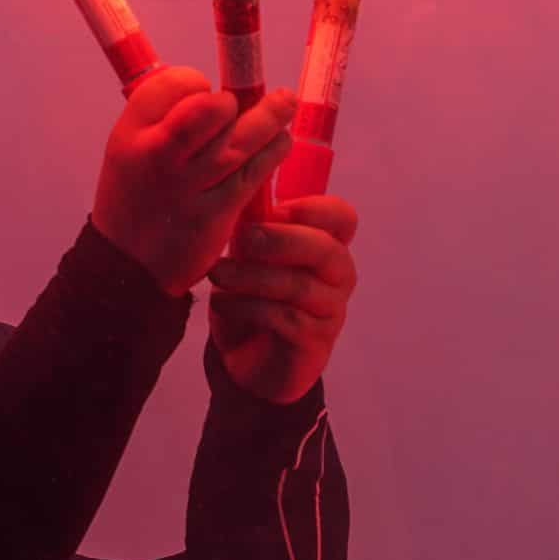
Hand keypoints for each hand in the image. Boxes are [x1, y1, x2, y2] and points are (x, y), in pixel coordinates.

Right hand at [90, 70, 294, 294]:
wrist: (128, 264)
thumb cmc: (136, 196)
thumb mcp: (128, 146)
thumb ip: (163, 115)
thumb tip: (215, 88)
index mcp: (132, 132)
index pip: (176, 83)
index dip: (198, 84)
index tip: (203, 96)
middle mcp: (158, 155)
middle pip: (212, 108)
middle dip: (234, 102)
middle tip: (240, 106)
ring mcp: (189, 185)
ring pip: (242, 138)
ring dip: (271, 116)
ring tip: (284, 104)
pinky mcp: (217, 211)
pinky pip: (256, 170)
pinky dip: (274, 150)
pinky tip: (280, 142)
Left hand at [207, 196, 359, 402]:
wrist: (247, 363)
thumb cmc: (251, 299)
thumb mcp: (247, 259)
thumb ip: (252, 230)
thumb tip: (239, 196)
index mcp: (327, 245)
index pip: (341, 216)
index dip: (311, 208)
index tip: (271, 209)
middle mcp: (338, 276)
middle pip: (326, 248)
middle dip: (281, 239)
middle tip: (243, 238)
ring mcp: (330, 311)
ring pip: (299, 285)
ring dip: (252, 276)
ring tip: (217, 273)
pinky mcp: (315, 342)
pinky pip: (284, 318)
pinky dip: (247, 307)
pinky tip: (222, 303)